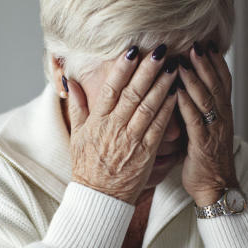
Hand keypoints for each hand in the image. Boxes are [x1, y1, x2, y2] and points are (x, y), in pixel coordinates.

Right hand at [67, 46, 178, 203]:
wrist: (99, 197)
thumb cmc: (87, 166)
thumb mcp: (76, 135)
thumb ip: (77, 106)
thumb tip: (70, 81)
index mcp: (97, 121)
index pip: (110, 89)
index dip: (121, 69)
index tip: (132, 50)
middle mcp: (114, 127)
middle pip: (132, 93)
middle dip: (147, 70)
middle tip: (159, 50)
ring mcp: (130, 140)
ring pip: (148, 107)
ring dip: (162, 85)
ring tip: (173, 66)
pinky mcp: (145, 153)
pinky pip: (158, 127)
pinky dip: (168, 109)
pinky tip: (177, 93)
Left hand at [176, 42, 238, 206]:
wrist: (215, 188)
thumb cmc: (205, 160)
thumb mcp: (204, 130)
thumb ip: (198, 111)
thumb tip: (184, 91)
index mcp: (223, 114)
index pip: (224, 82)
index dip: (217, 62)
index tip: (208, 44)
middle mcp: (222, 119)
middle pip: (216, 84)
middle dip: (206, 63)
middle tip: (196, 43)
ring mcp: (214, 131)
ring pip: (207, 98)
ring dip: (195, 78)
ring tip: (184, 59)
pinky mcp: (202, 144)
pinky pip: (194, 119)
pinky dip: (186, 103)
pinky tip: (176, 89)